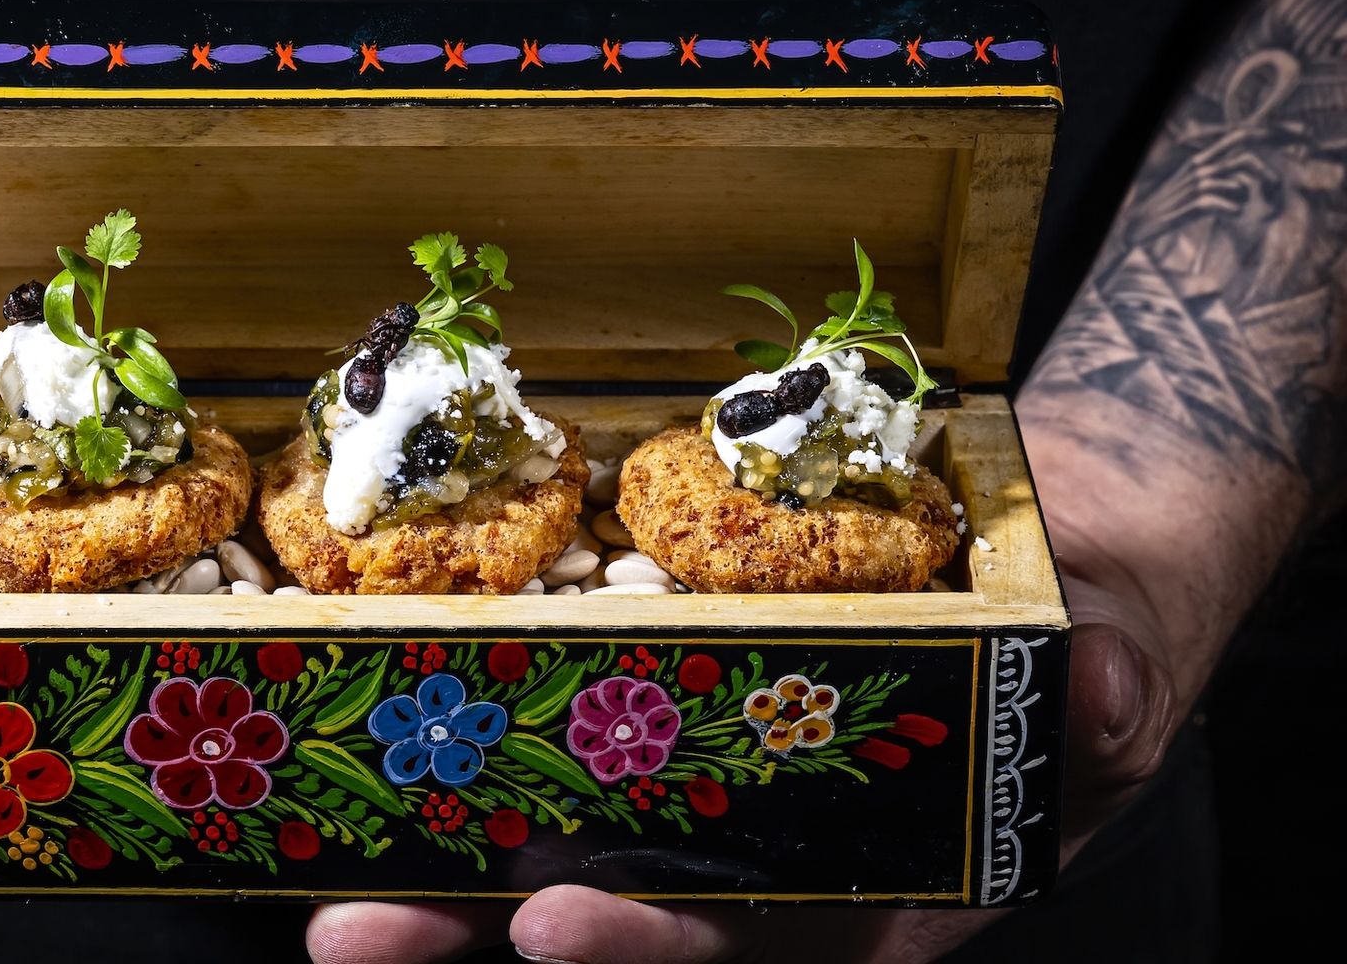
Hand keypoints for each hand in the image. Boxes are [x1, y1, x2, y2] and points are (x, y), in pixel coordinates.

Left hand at [304, 516, 1179, 962]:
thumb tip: (1101, 687)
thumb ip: (1112, 668)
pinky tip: (372, 738)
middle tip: (363, 927)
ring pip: (578, 844)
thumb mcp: (1119, 633)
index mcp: (895, 868)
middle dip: (496, 928)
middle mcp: (792, 846)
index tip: (559, 923)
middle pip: (640, 911)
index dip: (661, 944)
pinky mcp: (673, 703)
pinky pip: (571, 741)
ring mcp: (723, 779)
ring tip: (329, 886)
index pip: (770, 934)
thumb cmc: (1094, 598)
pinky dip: (481, 749)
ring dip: (449, 870)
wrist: (1054, 526)